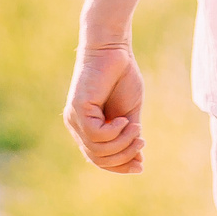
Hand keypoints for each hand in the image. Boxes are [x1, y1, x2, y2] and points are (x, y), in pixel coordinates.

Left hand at [65, 42, 146, 173]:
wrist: (114, 50)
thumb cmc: (122, 76)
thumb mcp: (129, 112)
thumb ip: (129, 135)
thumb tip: (138, 162)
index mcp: (88, 128)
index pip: (98, 159)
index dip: (119, 166)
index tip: (140, 164)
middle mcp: (77, 126)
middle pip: (97, 159)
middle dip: (122, 157)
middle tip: (141, 142)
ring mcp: (75, 119)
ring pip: (97, 150)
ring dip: (122, 143)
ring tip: (135, 128)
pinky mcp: (77, 109)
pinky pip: (96, 135)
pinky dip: (114, 132)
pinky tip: (123, 119)